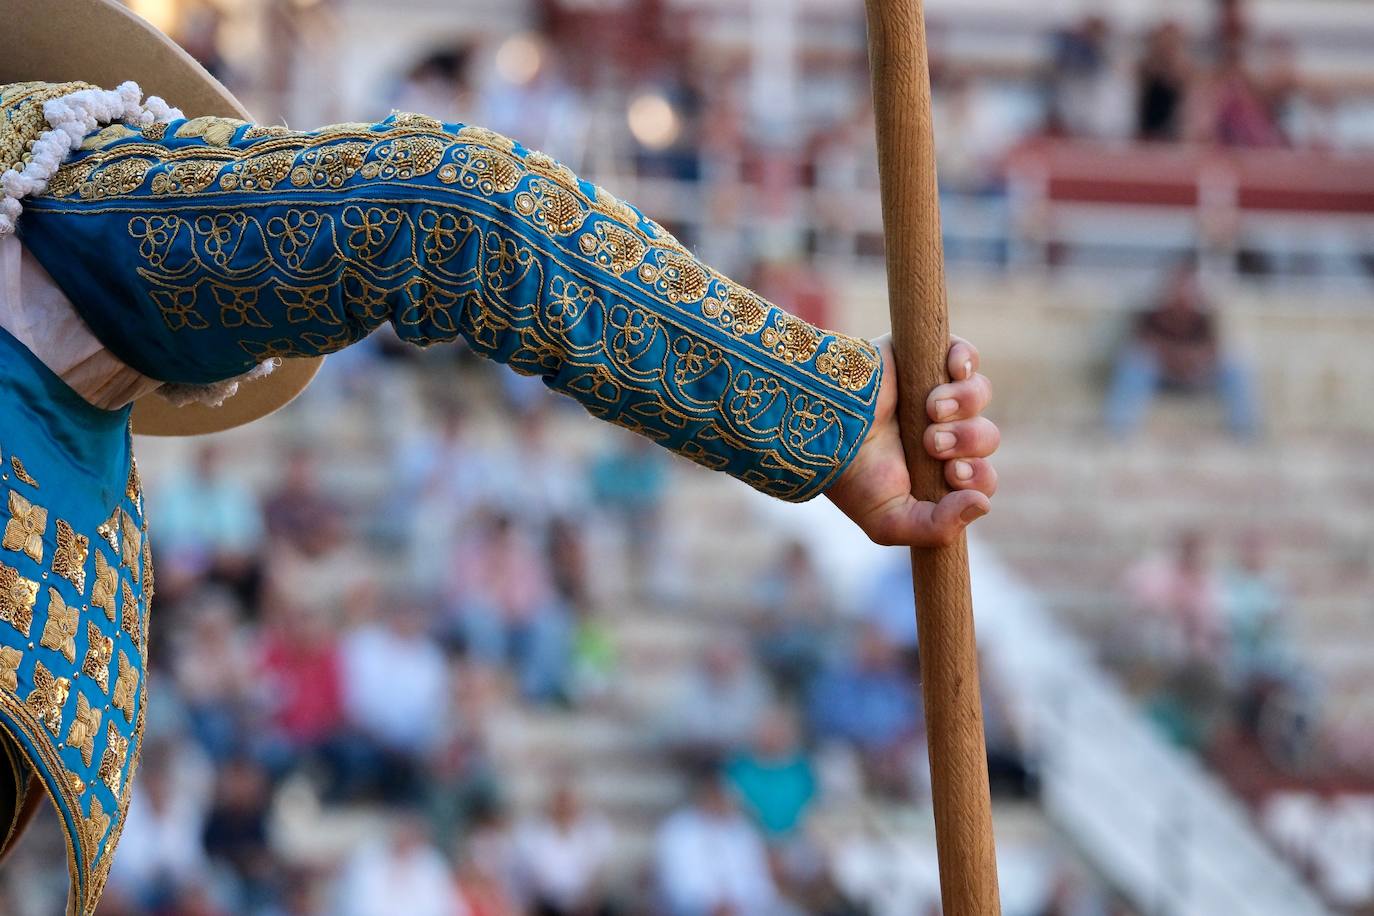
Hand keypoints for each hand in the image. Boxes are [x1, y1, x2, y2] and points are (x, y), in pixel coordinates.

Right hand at [825, 334, 997, 546]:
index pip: (982, 477)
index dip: (979, 476)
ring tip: (932, 409)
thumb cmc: (849, 476)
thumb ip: (937, 529)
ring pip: (978, 395)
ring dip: (965, 405)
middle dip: (968, 442)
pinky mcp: (923, 357)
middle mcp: (940, 432)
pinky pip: (966, 354)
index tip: (954, 474)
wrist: (819, 425)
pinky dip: (966, 361)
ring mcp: (934, 392)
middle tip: (933, 443)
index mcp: (935, 472)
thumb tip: (983, 505)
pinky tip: (953, 371)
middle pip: (985, 436)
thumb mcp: (889, 521)